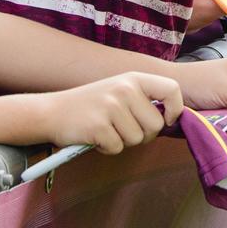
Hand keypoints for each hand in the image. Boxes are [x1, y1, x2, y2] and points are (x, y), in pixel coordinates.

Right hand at [41, 72, 181, 154]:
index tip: (166, 120)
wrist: (52, 112)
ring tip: (106, 129)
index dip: (175, 109)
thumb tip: (171, 118)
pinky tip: (95, 138)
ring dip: (123, 141)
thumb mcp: (120, 91)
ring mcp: (111, 107)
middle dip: (143, 135)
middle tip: (123, 130)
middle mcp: (125, 89)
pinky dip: (107, 149)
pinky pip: (117, 148)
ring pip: (137, 139)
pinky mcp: (99, 126)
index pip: (172, 89)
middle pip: (156, 125)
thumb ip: (144, 100)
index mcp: (134, 78)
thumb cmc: (92, 105)